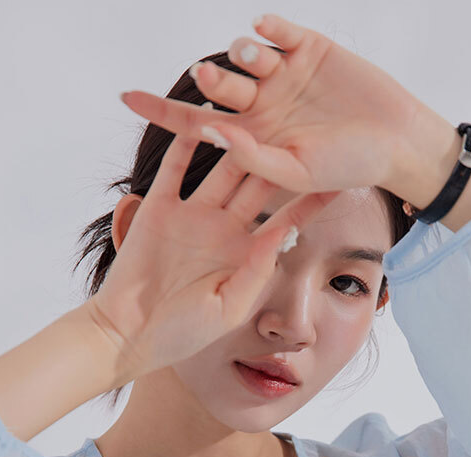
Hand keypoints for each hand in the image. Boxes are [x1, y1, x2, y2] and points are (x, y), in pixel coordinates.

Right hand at [88, 130, 340, 380]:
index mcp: (244, 255)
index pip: (285, 220)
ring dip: (239, 140)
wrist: (129, 334)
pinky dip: (186, 141)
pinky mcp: (159, 209)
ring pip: (222, 168)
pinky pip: (175, 167)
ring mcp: (192, 215)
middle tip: (307, 123)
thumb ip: (255, 272)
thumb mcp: (228, 309)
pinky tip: (204, 115)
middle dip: (282, 156)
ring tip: (262, 107)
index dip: (311, 201)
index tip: (341, 179)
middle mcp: (222, 229)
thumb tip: (282, 234)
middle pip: (258, 184)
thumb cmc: (182, 333)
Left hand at [119, 13, 428, 197]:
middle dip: (210, 79)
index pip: (196, 124)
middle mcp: (263, 105)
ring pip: (245, 53)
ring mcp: (285, 75)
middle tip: (209, 77)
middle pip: (218, 85)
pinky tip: (270, 32)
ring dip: (242, 53)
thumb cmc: (349, 167)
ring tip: (259, 61)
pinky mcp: (310, 48)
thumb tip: (210, 133)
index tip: (125, 97)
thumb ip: (253, 156)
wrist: (397, 142)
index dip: (161, 111)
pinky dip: (269, 27)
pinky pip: (278, 29)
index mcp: (253, 139)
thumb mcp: (296, 172)